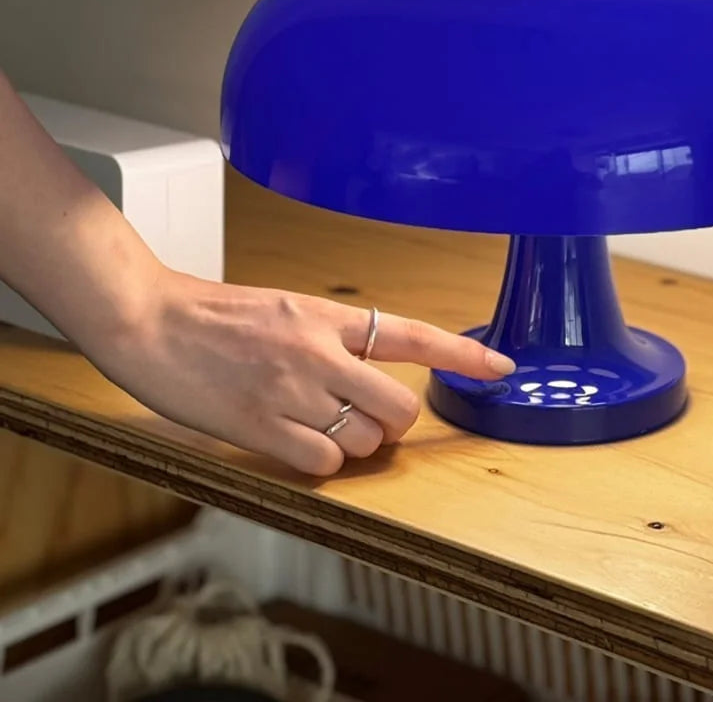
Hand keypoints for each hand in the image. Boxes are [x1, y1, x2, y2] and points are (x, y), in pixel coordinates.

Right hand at [90, 267, 514, 475]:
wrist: (149, 320)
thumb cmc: (214, 314)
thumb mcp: (286, 307)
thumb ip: (333, 335)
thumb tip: (373, 367)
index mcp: (326, 316)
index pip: (412, 334)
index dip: (463, 353)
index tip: (502, 366)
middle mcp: (318, 353)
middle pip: (399, 407)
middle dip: (395, 423)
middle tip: (370, 419)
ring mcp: (290, 391)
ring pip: (364, 441)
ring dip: (354, 444)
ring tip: (317, 424)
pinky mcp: (260, 427)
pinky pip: (323, 464)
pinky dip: (320, 463)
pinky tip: (294, 441)